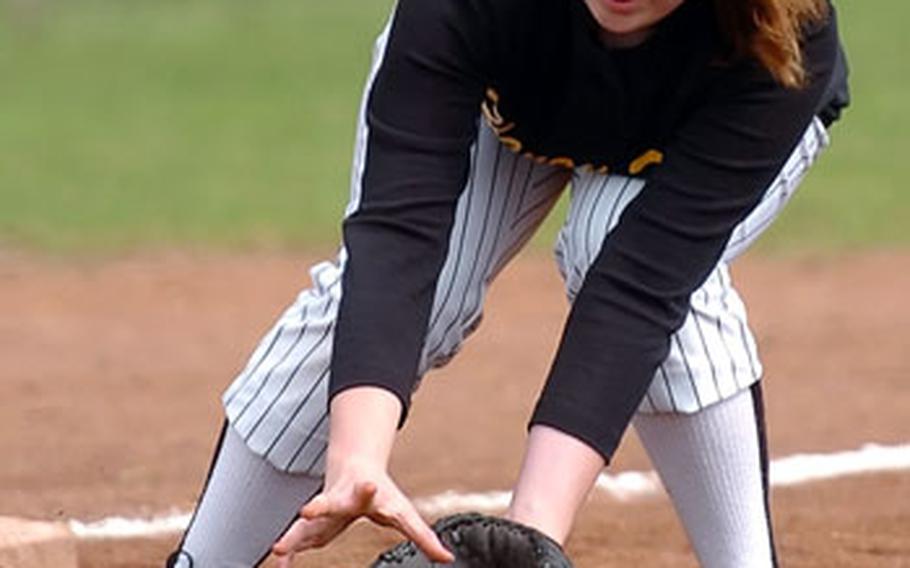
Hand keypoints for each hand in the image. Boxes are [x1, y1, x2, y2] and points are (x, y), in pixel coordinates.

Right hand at [272, 458, 453, 566]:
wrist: (354, 470)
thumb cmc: (381, 495)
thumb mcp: (404, 513)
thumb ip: (423, 536)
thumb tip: (446, 557)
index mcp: (367, 495)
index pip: (371, 493)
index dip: (370, 490)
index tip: (370, 484)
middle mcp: (342, 499)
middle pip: (330, 501)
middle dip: (320, 506)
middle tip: (308, 509)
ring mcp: (324, 509)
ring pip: (306, 522)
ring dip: (294, 535)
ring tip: (280, 549)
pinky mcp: (312, 522)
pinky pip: (298, 538)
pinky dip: (289, 550)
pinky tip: (278, 563)